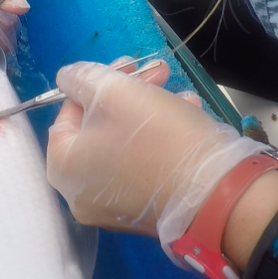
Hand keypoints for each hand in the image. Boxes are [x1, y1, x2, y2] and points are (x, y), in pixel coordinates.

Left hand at [47, 61, 268, 258]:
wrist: (214, 193)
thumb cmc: (155, 135)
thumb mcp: (114, 91)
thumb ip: (82, 77)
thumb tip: (68, 78)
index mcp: (63, 167)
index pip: (67, 113)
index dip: (96, 83)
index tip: (129, 65)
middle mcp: (81, 194)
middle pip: (98, 129)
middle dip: (130, 93)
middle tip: (160, 72)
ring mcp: (113, 209)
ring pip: (124, 145)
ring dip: (149, 112)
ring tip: (181, 94)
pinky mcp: (145, 214)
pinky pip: (142, 168)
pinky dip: (159, 141)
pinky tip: (188, 119)